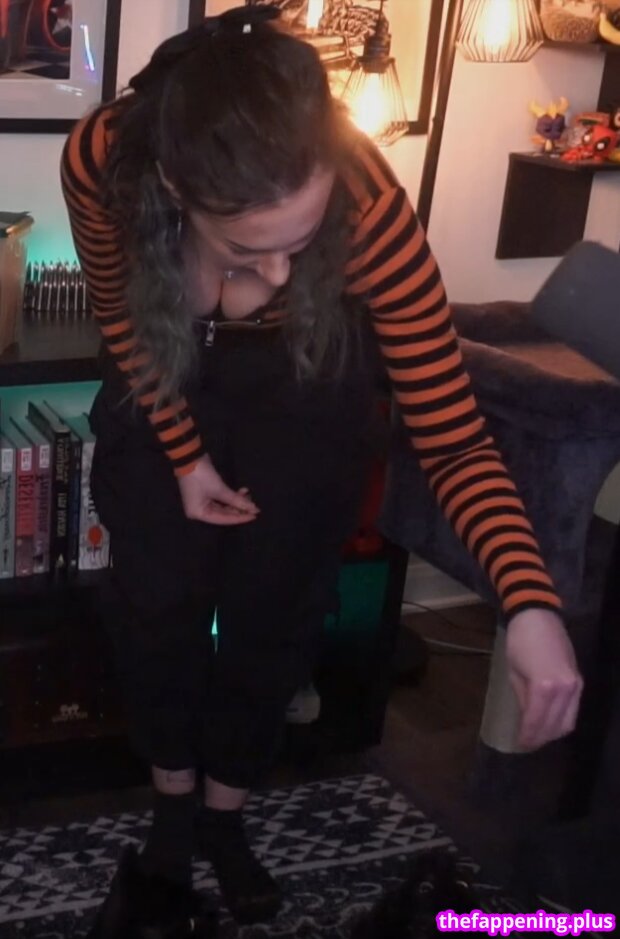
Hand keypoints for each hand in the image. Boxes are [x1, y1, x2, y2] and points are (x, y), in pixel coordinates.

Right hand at [177, 453, 258, 524]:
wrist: (189, 456)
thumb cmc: (202, 477)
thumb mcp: (220, 489)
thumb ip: (236, 500)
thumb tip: (253, 508)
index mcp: (199, 514)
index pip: (223, 520)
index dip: (240, 517)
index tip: (255, 515)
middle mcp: (199, 511)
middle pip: (223, 513)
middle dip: (239, 507)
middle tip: (253, 504)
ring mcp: (202, 501)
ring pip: (224, 506)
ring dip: (236, 500)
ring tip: (247, 493)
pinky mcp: (205, 493)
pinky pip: (221, 499)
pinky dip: (231, 496)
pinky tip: (242, 491)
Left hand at [505, 608, 582, 749]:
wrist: (538, 616)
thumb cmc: (519, 641)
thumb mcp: (515, 672)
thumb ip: (523, 699)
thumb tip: (528, 720)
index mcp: (544, 686)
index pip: (537, 721)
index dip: (528, 736)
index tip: (520, 745)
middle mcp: (564, 689)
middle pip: (556, 725)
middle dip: (541, 738)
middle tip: (528, 744)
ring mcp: (575, 685)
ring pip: (568, 721)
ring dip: (553, 732)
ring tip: (538, 736)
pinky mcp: (578, 680)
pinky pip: (573, 709)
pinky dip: (562, 719)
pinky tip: (550, 722)